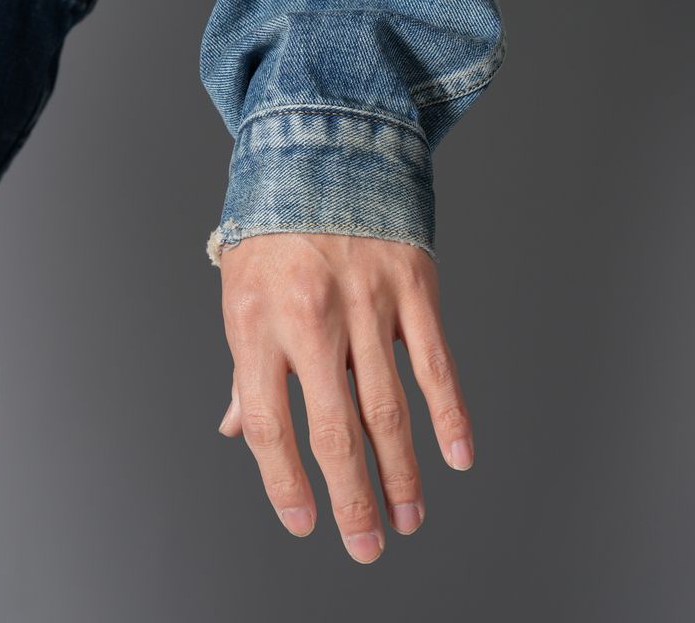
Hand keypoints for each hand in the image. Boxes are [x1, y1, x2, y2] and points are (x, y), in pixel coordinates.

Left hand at [216, 232, 473, 563]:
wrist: (323, 149)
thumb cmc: (274, 228)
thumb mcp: (241, 289)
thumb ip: (244, 363)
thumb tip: (236, 427)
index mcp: (257, 322)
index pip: (267, 424)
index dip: (283, 482)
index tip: (304, 521)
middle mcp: (311, 318)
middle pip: (334, 430)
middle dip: (351, 498)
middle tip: (365, 545)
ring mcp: (366, 303)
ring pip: (389, 407)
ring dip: (402, 472)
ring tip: (408, 517)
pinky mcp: (412, 288)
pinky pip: (435, 362)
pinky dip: (450, 414)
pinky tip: (457, 455)